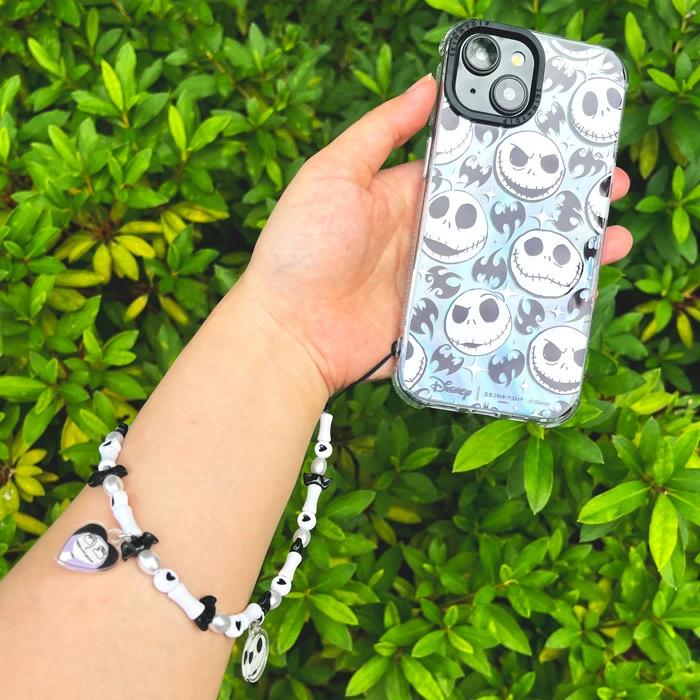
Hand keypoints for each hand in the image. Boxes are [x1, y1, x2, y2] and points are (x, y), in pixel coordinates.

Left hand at [241, 75, 632, 393]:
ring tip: (605, 243)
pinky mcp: (439, 323)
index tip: (564, 142)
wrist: (286, 333)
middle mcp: (430, 238)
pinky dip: (525, 305)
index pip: (475, 169)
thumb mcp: (333, 174)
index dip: (518, 156)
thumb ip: (380, 132)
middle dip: (553, 203)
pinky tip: (565, 297)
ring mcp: (437, 283)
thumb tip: (427, 85)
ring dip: (553, 254)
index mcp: (409, 196)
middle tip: (607, 190)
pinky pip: (488, 312)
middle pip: (501, 216)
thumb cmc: (300, 248)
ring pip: (506, 263)